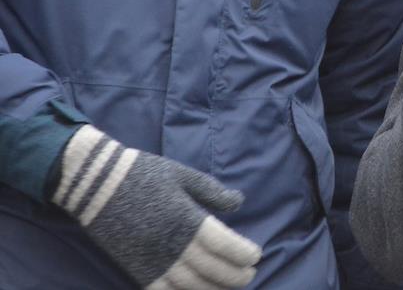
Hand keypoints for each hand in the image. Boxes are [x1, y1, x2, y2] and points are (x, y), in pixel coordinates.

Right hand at [52, 125, 260, 288]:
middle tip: (249, 275)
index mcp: (188, 220)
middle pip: (212, 270)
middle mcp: (173, 245)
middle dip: (236, 276)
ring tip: (229, 287)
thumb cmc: (144, 173)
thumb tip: (239, 202)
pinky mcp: (135, 270)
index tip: (256, 255)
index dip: (244, 253)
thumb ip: (212, 192)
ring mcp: (153, 262)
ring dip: (214, 289)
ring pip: (191, 286)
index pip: (225, 245)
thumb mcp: (184, 175)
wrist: (96, 184)